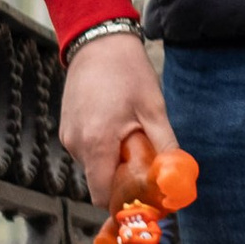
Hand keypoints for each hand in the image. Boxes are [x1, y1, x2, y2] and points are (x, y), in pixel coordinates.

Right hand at [60, 29, 177, 209]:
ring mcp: (67, 136)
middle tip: (144, 158)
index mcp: (97, 143)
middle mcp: (76, 144)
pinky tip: (116, 125)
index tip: (144, 195)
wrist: (99, 42)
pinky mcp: (66, 127)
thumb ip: (165, 146)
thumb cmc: (128, 72)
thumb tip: (178, 174)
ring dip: (112, 160)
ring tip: (130, 134)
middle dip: (121, 179)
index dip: (123, 201)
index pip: (102, 196)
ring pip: (93, 167)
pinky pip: (86, 150)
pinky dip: (102, 148)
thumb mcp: (154, 109)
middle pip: (99, 182)